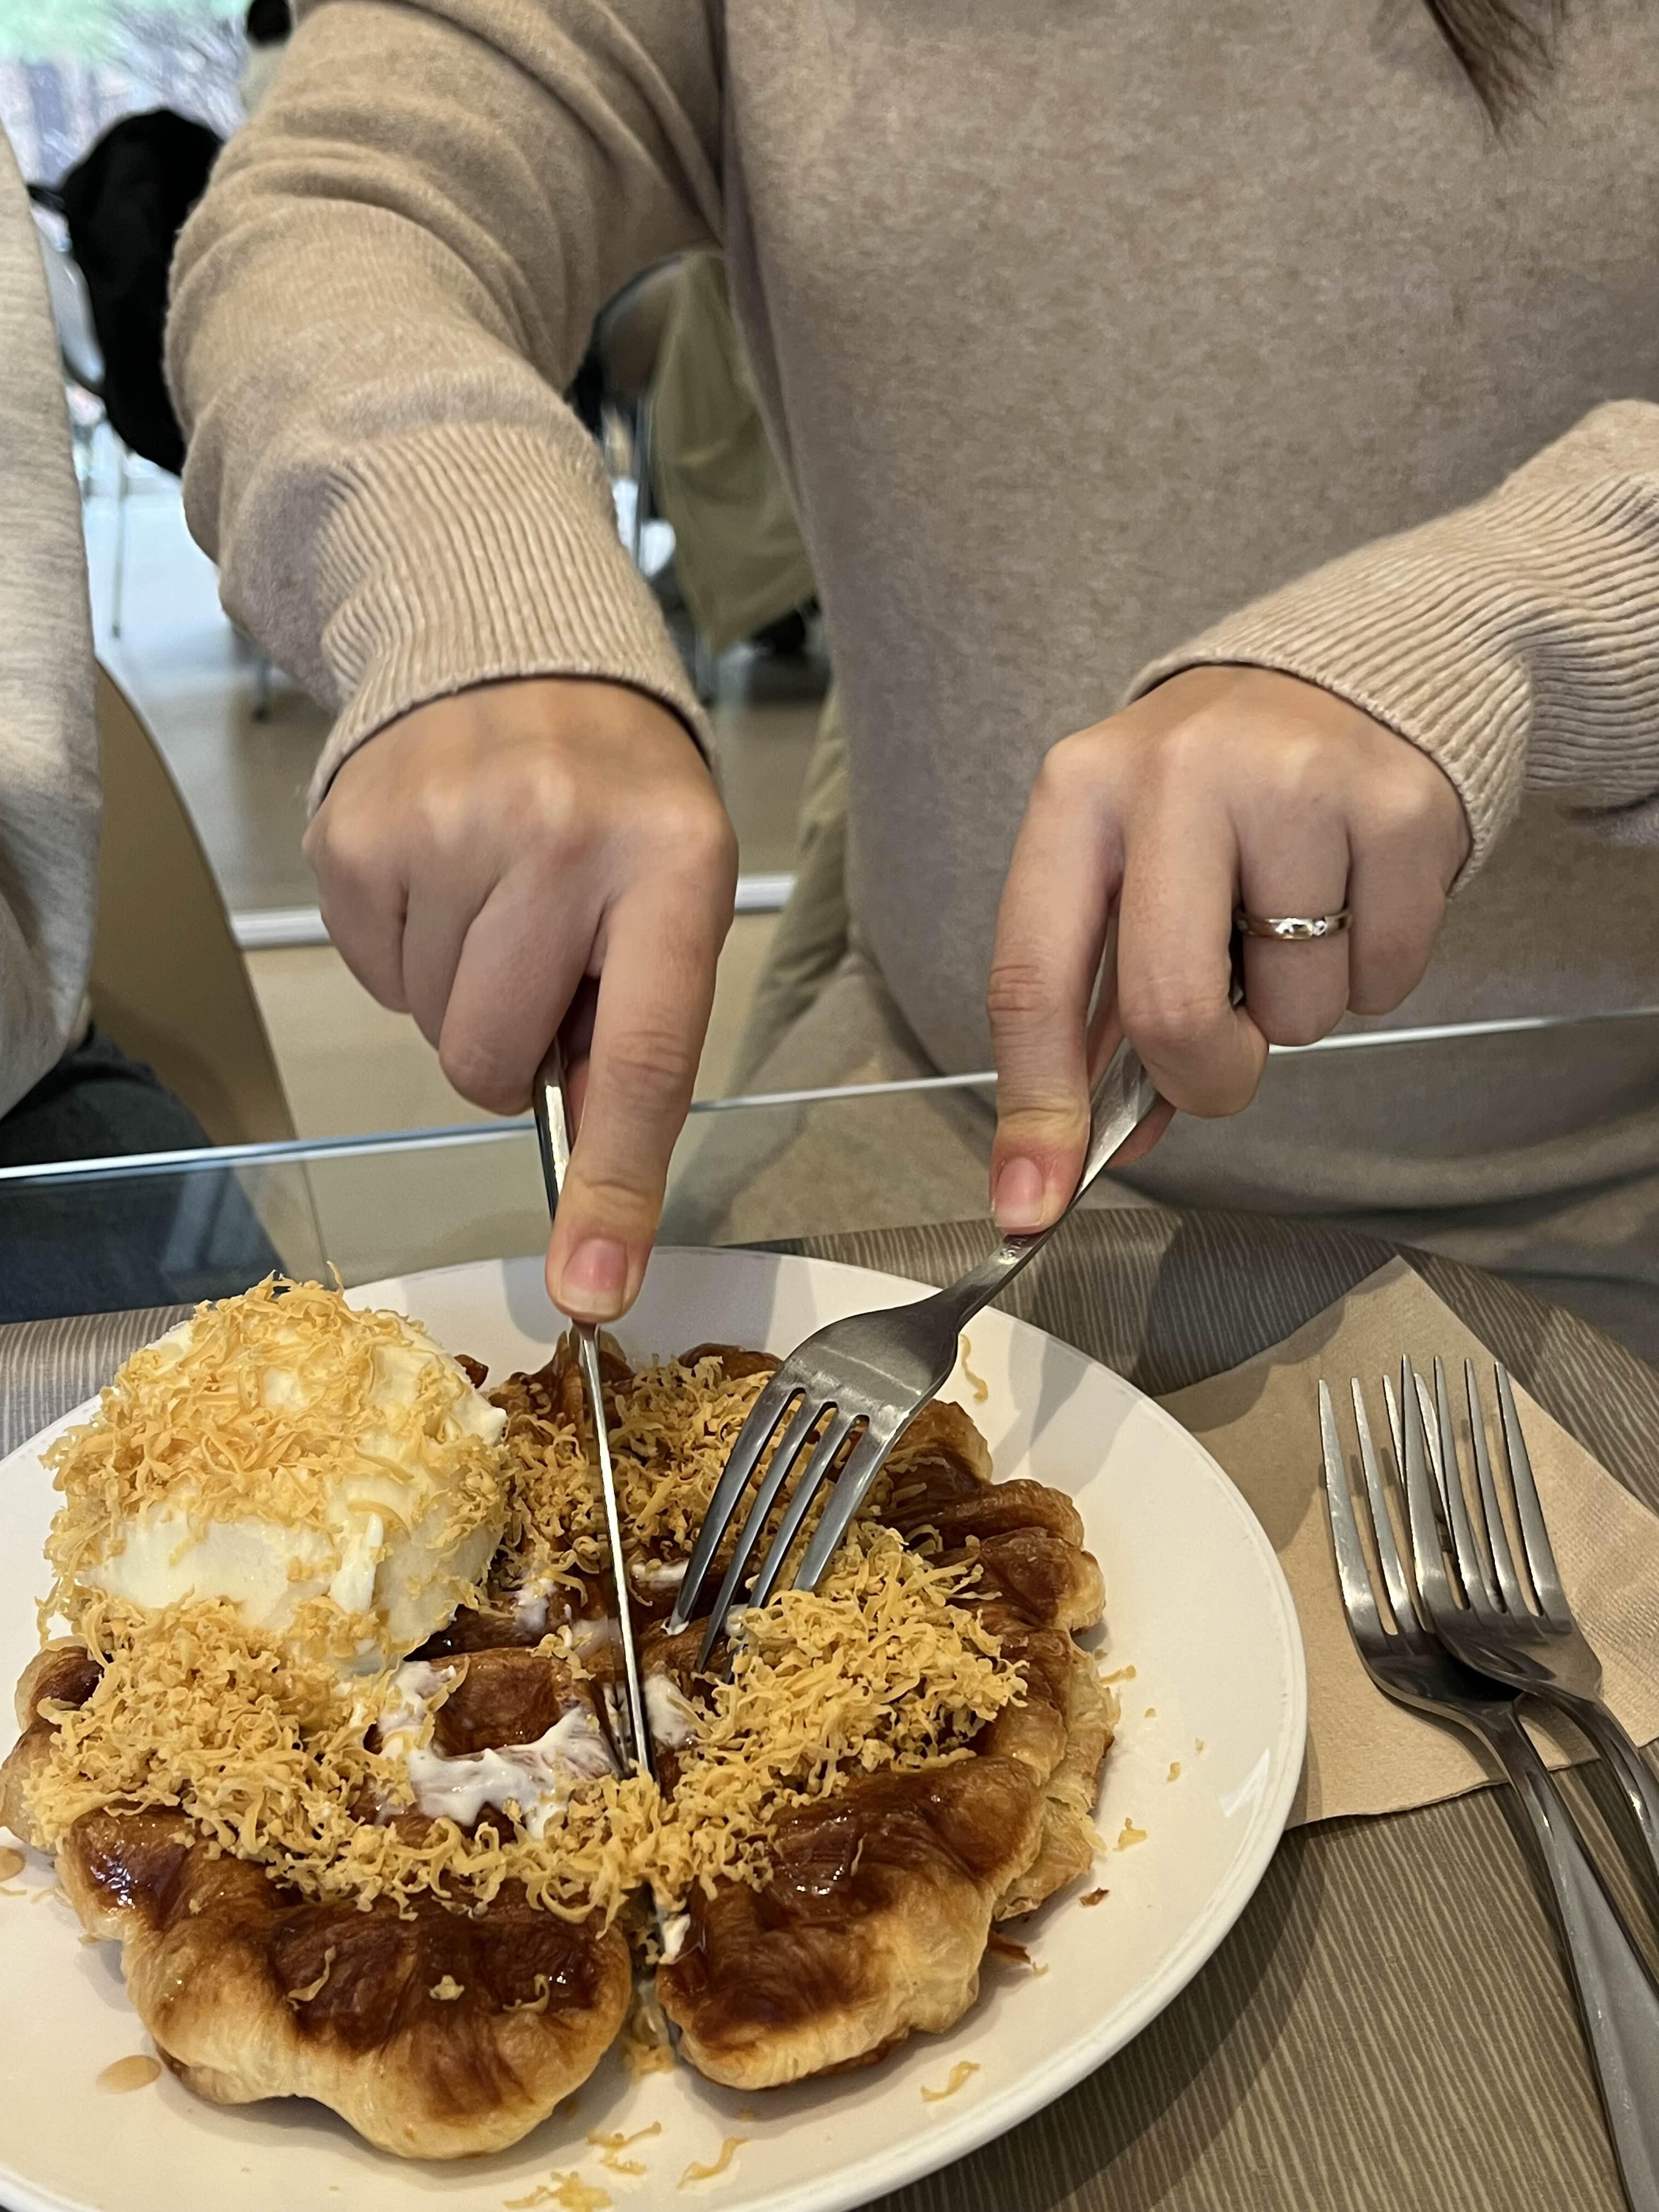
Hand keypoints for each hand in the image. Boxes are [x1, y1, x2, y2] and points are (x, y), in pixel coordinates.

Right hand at [303, 678, 736, 1319]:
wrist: (516, 654)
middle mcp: (558, 840)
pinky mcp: (354, 831)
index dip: (616, 1189)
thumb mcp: (673, 898)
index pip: (644, 1061)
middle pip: (494, 1062)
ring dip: (459, 993)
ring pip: (428, 1027)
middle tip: (540, 966)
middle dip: (510, 1051)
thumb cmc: (619, 807)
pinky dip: (404, 951)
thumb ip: (641, 1037)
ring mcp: (444, 827)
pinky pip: (371, 975)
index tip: (592, 1290)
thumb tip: (596, 1220)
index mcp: (670, 868)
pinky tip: (441, 878)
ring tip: (495, 900)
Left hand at [987, 666, 1470, 1230]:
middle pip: (1169, 1010)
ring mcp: (1295, 780)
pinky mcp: (1400, 805)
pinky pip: (1382, 979)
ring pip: (1293, 1011)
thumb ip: (1095, 1011)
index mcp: (1078, 792)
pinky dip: (1370, 973)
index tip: (1028, 1205)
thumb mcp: (1125, 869)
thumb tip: (1072, 1155)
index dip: (1035, 1108)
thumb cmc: (1211, 797)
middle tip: (1222, 1057)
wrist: (1346, 672)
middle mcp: (1176, 773)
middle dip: (1203, 1075)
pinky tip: (1355, 897)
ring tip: (1294, 916)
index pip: (1032, 976)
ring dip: (1296, 1008)